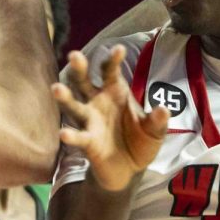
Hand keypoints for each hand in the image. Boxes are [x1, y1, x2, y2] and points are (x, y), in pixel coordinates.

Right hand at [53, 47, 168, 191]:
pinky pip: (78, 136)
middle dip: (79, 68)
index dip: (114, 60)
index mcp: (115, 92)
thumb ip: (158, 121)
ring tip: (56, 88)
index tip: (119, 49)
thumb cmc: (140, 141)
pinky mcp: (87, 142)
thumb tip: (163, 110)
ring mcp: (90, 121)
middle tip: (74, 55)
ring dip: (65, 97)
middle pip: (84, 81)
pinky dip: (71, 135)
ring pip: (74, 105)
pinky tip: (64, 133)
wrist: (130, 170)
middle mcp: (98, 102)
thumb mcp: (154, 131)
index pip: (111, 72)